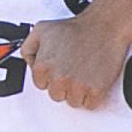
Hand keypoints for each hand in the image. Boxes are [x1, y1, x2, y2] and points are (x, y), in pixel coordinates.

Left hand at [17, 11, 131, 109]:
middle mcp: (59, 78)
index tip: (59, 66)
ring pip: (73, 102)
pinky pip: (90, 105)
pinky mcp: (96, 91)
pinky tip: (93, 78)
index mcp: (43, 66)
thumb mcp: (41, 30)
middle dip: (63, 84)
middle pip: (56, 95)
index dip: (50, 75)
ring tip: (83, 71)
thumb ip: (28, 48)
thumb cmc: (74, 28)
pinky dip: (92, 95)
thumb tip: (29, 63)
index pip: (40, 84)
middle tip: (72, 67)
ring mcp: (78, 86)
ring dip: (78, 91)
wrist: (103, 26)